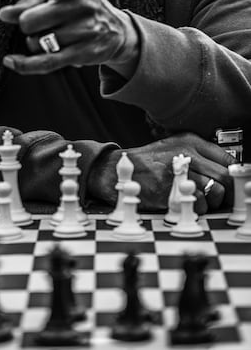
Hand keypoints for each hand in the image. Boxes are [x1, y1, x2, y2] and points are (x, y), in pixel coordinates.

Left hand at [0, 0, 138, 76]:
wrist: (115, 31)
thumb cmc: (75, 8)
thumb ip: (28, 2)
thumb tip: (3, 15)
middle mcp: (82, 5)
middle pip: (30, 20)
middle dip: (27, 25)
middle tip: (40, 22)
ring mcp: (84, 30)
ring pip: (36, 43)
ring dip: (35, 42)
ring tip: (52, 36)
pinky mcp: (83, 53)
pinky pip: (46, 62)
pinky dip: (25, 65)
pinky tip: (10, 61)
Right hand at [88, 133, 234, 213]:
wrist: (118, 171)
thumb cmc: (149, 161)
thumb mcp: (175, 147)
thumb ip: (200, 155)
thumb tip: (228, 171)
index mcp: (189, 141)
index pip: (227, 158)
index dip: (232, 174)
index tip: (230, 184)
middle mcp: (185, 154)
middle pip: (224, 176)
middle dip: (225, 191)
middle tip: (217, 197)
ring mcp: (177, 173)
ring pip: (214, 192)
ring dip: (210, 202)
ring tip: (197, 200)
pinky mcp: (169, 192)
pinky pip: (197, 204)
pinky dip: (195, 208)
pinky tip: (184, 203)